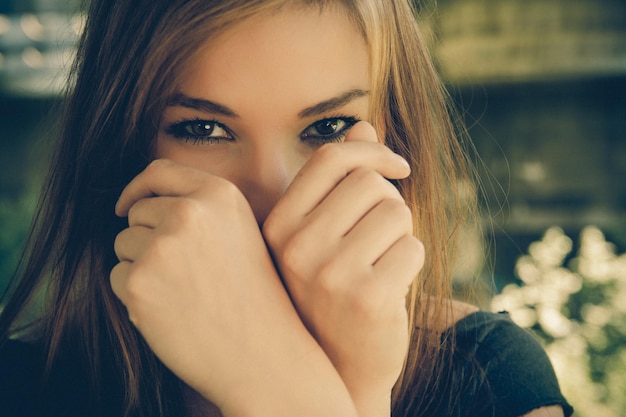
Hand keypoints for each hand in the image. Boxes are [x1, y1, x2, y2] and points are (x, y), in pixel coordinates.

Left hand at [111, 160, 357, 416]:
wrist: (262, 352)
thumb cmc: (252, 296)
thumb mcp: (240, 232)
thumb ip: (200, 207)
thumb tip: (140, 201)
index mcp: (220, 195)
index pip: (158, 171)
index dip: (138, 188)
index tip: (126, 206)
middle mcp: (191, 212)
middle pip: (137, 211)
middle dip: (146, 237)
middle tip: (182, 272)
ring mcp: (163, 245)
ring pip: (123, 243)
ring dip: (140, 266)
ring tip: (181, 292)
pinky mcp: (139, 281)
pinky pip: (117, 276)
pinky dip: (134, 295)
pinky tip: (169, 310)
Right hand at [263, 122, 424, 416]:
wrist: (338, 361)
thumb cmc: (332, 288)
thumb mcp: (323, 231)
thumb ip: (340, 178)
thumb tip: (363, 125)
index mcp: (278, 225)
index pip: (330, 159)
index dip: (373, 151)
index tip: (398, 165)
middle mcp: (294, 247)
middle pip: (369, 183)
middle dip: (389, 202)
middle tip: (380, 236)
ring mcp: (328, 275)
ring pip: (395, 212)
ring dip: (401, 233)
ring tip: (381, 262)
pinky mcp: (366, 298)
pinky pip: (413, 248)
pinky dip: (412, 261)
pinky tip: (391, 286)